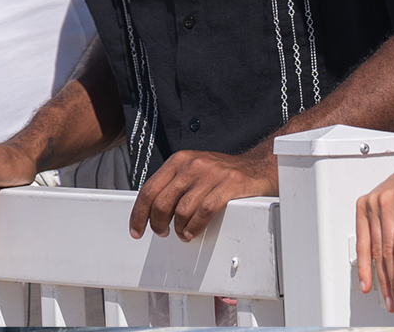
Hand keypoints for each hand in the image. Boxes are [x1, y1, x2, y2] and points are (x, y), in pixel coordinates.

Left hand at [129, 146, 276, 241]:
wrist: (257, 167)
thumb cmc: (221, 175)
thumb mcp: (193, 171)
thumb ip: (173, 185)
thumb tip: (149, 211)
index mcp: (179, 160)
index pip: (149, 189)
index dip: (139, 214)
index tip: (136, 231)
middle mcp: (193, 163)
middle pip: (162, 202)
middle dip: (158, 225)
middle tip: (163, 233)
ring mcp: (211, 173)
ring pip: (182, 210)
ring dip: (179, 230)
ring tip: (183, 234)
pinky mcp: (229, 184)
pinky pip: (204, 212)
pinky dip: (195, 227)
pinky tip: (193, 232)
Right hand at [355, 139, 393, 313]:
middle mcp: (386, 198)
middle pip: (388, 247)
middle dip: (393, 278)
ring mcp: (374, 202)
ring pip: (375, 248)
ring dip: (381, 277)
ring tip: (389, 298)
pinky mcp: (364, 206)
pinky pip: (362, 239)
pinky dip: (364, 263)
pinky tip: (367, 281)